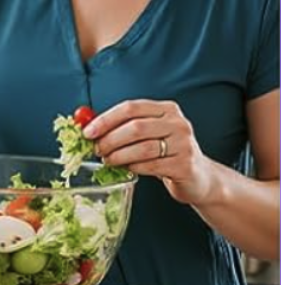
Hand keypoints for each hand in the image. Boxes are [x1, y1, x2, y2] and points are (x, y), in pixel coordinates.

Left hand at [85, 99, 214, 204]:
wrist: (198, 176)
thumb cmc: (166, 152)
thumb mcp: (148, 133)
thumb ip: (122, 126)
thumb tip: (86, 124)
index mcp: (167, 109)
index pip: (130, 108)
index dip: (106, 119)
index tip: (87, 132)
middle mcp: (178, 123)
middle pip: (135, 127)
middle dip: (110, 139)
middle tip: (96, 149)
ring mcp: (184, 144)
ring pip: (142, 148)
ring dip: (119, 155)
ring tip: (108, 160)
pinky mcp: (185, 165)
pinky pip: (151, 165)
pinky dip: (134, 167)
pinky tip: (127, 168)